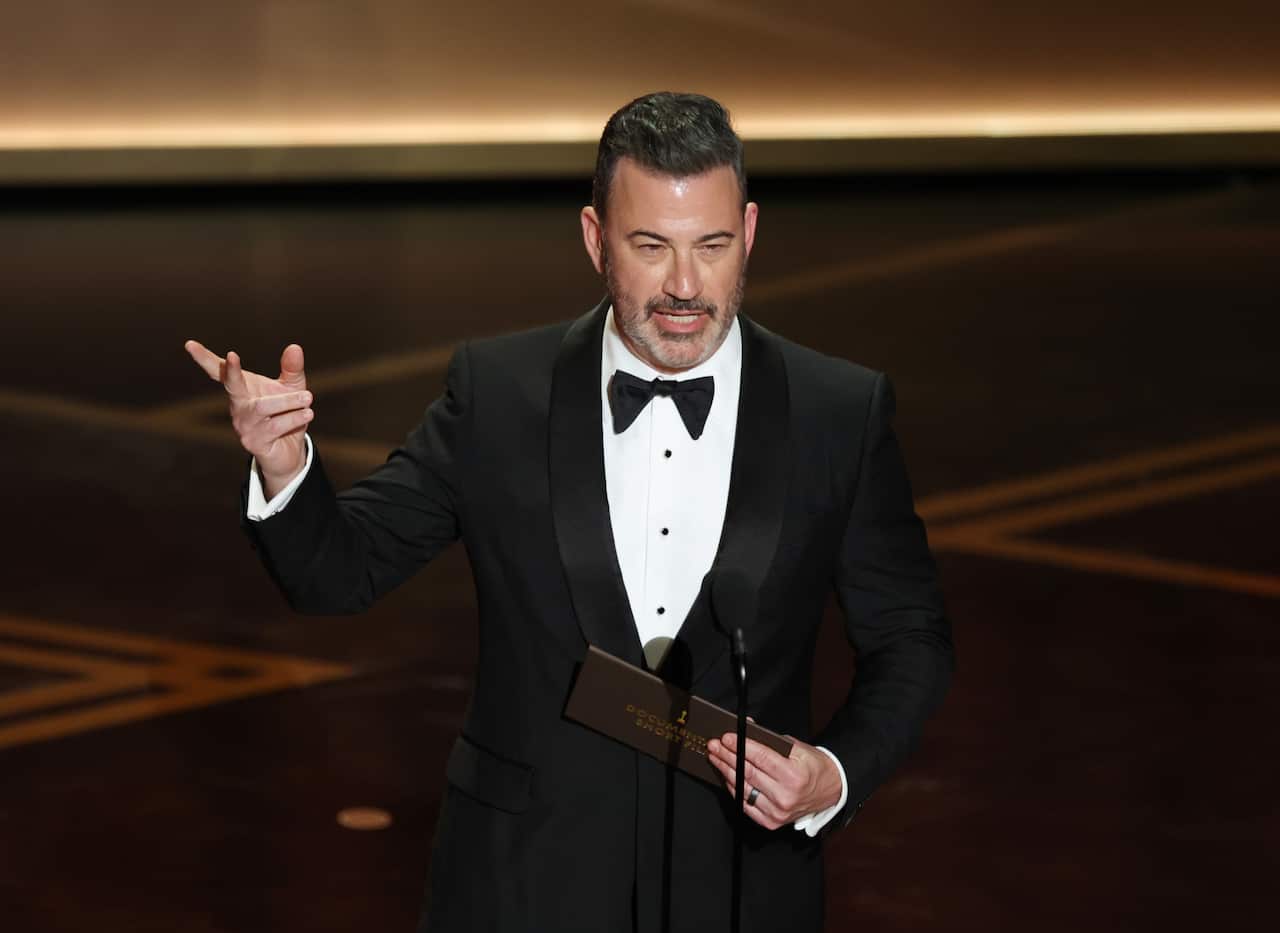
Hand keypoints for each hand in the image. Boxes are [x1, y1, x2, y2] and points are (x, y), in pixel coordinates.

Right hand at [184, 340, 312, 495]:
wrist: (291, 451)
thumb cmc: (288, 414)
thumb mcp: (293, 388)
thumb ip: (292, 369)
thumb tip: (295, 347)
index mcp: (243, 389)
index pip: (220, 371)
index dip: (204, 358)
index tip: (189, 344)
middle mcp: (239, 406)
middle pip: (232, 386)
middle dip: (231, 371)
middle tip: (232, 356)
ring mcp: (243, 425)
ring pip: (263, 407)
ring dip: (288, 401)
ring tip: (308, 398)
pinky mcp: (253, 442)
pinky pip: (275, 426)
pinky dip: (294, 418)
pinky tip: (306, 415)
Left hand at [706, 732, 841, 830]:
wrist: (830, 791)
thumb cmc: (813, 767)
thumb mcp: (797, 748)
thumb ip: (771, 741)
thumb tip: (747, 731)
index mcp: (794, 776)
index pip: (760, 758)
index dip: (740, 746)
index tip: (726, 737)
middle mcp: (785, 796)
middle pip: (748, 772)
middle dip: (727, 756)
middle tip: (715, 746)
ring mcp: (777, 811)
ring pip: (743, 789)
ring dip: (726, 771)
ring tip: (716, 758)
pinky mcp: (771, 821)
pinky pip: (745, 804)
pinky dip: (734, 789)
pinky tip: (727, 776)